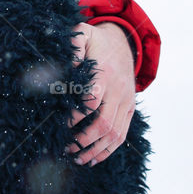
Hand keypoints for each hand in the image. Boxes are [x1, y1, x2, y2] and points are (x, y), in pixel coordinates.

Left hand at [65, 22, 135, 165]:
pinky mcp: (129, 109)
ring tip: (78, 159)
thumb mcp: (84, 34)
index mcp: (105, 75)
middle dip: (85, 139)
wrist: (124, 44)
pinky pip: (122, 134)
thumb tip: (69, 62)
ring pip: (115, 134)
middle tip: (67, 148)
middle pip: (105, 123)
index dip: (77, 116)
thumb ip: (74, 43)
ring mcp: (126, 102)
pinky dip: (109, 149)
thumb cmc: (97, 41)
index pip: (92, 101)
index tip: (63, 124)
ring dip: (97, 150)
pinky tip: (94, 158)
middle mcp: (118, 91)